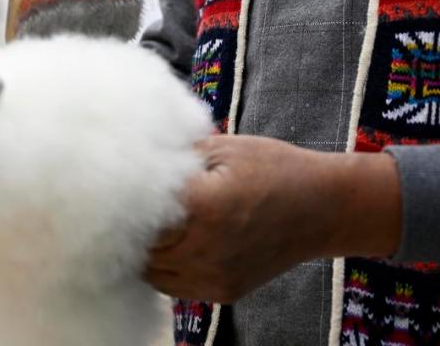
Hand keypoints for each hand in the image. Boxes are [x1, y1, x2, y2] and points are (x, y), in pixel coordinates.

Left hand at [144, 134, 400, 303]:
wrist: (322, 209)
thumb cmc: (274, 167)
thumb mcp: (224, 147)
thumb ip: (178, 156)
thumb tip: (136, 155)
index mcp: (202, 207)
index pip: (139, 210)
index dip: (124, 196)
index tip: (117, 181)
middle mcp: (203, 250)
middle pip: (141, 246)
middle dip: (131, 224)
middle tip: (127, 199)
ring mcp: (212, 278)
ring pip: (152, 272)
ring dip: (145, 248)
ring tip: (151, 220)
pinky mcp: (221, 293)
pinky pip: (173, 286)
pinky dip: (164, 266)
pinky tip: (172, 240)